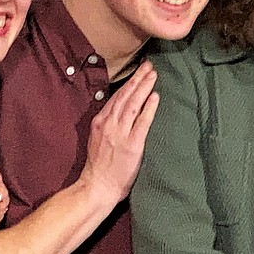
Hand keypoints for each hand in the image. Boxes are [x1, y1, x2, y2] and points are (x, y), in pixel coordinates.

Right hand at [80, 61, 158, 204]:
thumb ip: (108, 125)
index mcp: (100, 121)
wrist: (97, 187)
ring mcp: (120, 133)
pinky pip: (142, 122)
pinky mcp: (132, 144)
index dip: (129, 83)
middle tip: (149, 66)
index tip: (139, 72)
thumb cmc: (99, 167)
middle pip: (125, 95)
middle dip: (138, 79)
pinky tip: (155, 96)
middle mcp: (109, 124)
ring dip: (144, 87)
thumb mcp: (98, 139)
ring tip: (153, 75)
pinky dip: (149, 107)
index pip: (116, 97)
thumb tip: (120, 113)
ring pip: (133, 104)